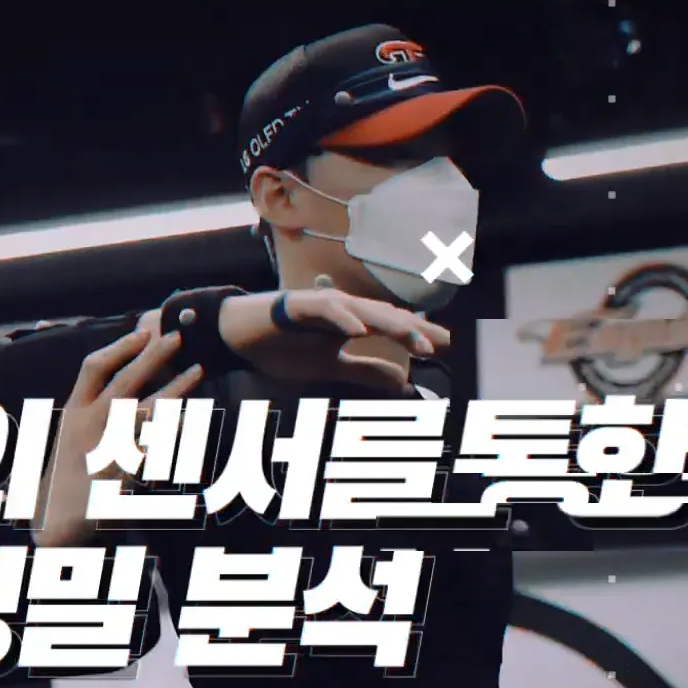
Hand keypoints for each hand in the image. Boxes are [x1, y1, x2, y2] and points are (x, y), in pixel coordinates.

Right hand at [32, 327, 204, 548]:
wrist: (57, 523)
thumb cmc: (64, 480)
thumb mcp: (70, 439)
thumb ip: (90, 413)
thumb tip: (118, 392)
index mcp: (73, 412)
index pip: (94, 367)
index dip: (119, 347)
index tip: (142, 331)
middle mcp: (88, 424)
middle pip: (125, 380)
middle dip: (153, 355)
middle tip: (178, 336)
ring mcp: (106, 446)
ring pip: (147, 408)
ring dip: (175, 387)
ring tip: (199, 369)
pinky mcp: (124, 471)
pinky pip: (158, 443)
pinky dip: (178, 429)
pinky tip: (197, 418)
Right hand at [218, 288, 448, 388]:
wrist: (237, 334)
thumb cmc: (281, 345)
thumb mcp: (328, 367)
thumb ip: (363, 372)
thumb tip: (401, 382)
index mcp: (352, 321)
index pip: (394, 327)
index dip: (421, 336)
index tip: (449, 348)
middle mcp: (343, 308)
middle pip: (387, 317)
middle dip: (417, 330)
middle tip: (444, 344)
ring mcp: (322, 304)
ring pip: (364, 311)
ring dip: (391, 324)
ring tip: (416, 339)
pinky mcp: (297, 305)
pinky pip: (325, 311)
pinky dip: (343, 318)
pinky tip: (359, 330)